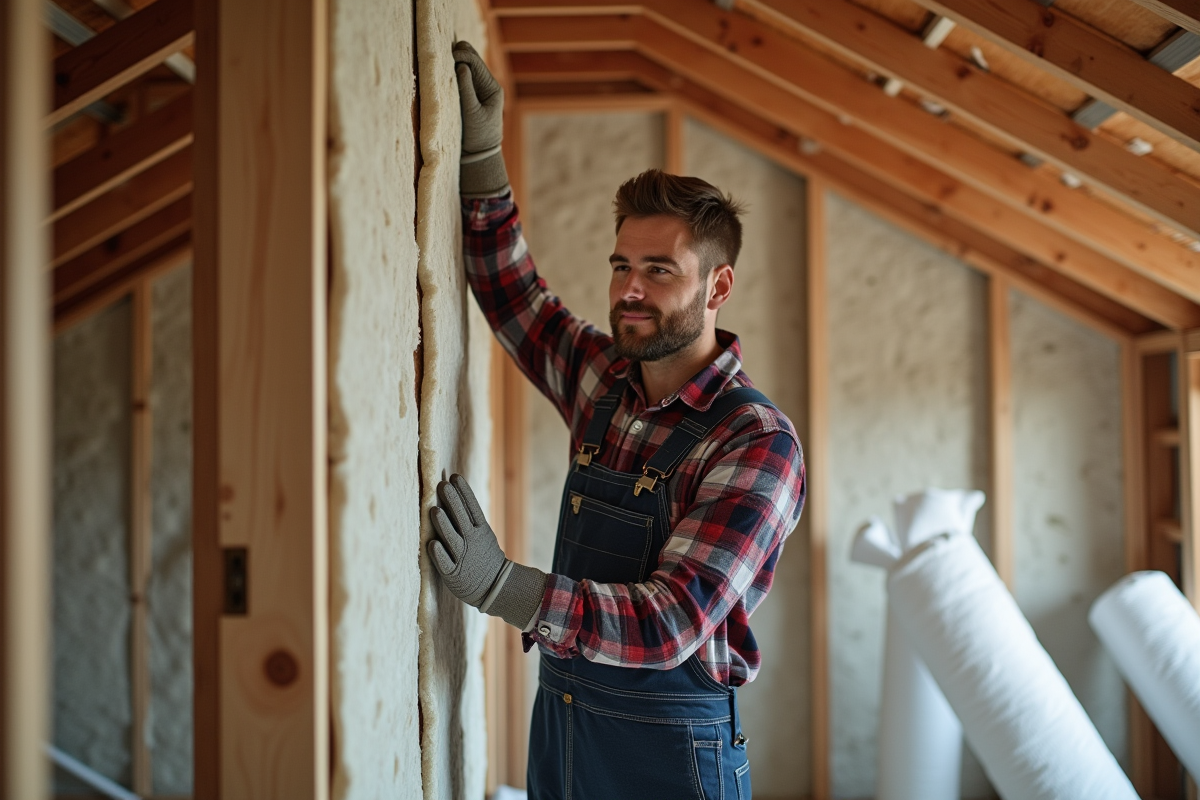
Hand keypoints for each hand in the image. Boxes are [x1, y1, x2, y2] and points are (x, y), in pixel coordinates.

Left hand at [428, 473, 505, 607]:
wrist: (495, 586)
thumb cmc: (484, 557)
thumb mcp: (484, 535)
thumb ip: (470, 519)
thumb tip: (455, 494)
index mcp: (482, 531)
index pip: (473, 507)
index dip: (464, 492)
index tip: (454, 476)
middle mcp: (472, 542)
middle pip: (461, 518)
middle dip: (452, 501)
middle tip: (442, 485)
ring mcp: (463, 558)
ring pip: (452, 538)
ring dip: (443, 525)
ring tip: (434, 510)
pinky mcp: (453, 574)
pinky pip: (445, 563)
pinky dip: (439, 554)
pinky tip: (432, 544)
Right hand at [452, 41, 509, 194]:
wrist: (478, 156)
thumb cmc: (477, 137)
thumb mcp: (472, 113)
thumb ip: (466, 89)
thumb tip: (460, 66)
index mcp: (493, 88)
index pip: (475, 62)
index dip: (460, 55)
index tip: (445, 57)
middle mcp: (487, 85)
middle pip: (471, 59)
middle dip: (456, 55)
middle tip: (441, 59)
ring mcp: (477, 90)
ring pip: (464, 66)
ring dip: (452, 64)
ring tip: (440, 65)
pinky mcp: (468, 96)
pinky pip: (459, 78)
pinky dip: (450, 73)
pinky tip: (441, 75)